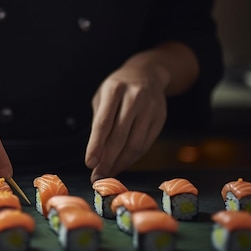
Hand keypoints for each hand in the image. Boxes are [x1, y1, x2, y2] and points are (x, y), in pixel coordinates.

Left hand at [85, 63, 166, 181]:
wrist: (148, 74)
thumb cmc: (117, 88)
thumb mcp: (102, 97)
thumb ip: (99, 121)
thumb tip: (96, 155)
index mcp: (114, 89)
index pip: (103, 122)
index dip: (96, 145)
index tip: (90, 163)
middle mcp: (134, 97)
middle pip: (120, 136)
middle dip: (107, 160)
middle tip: (97, 176)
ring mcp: (151, 108)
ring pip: (135, 143)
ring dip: (120, 163)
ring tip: (108, 173)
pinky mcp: (160, 118)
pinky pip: (145, 144)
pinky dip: (132, 158)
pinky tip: (122, 164)